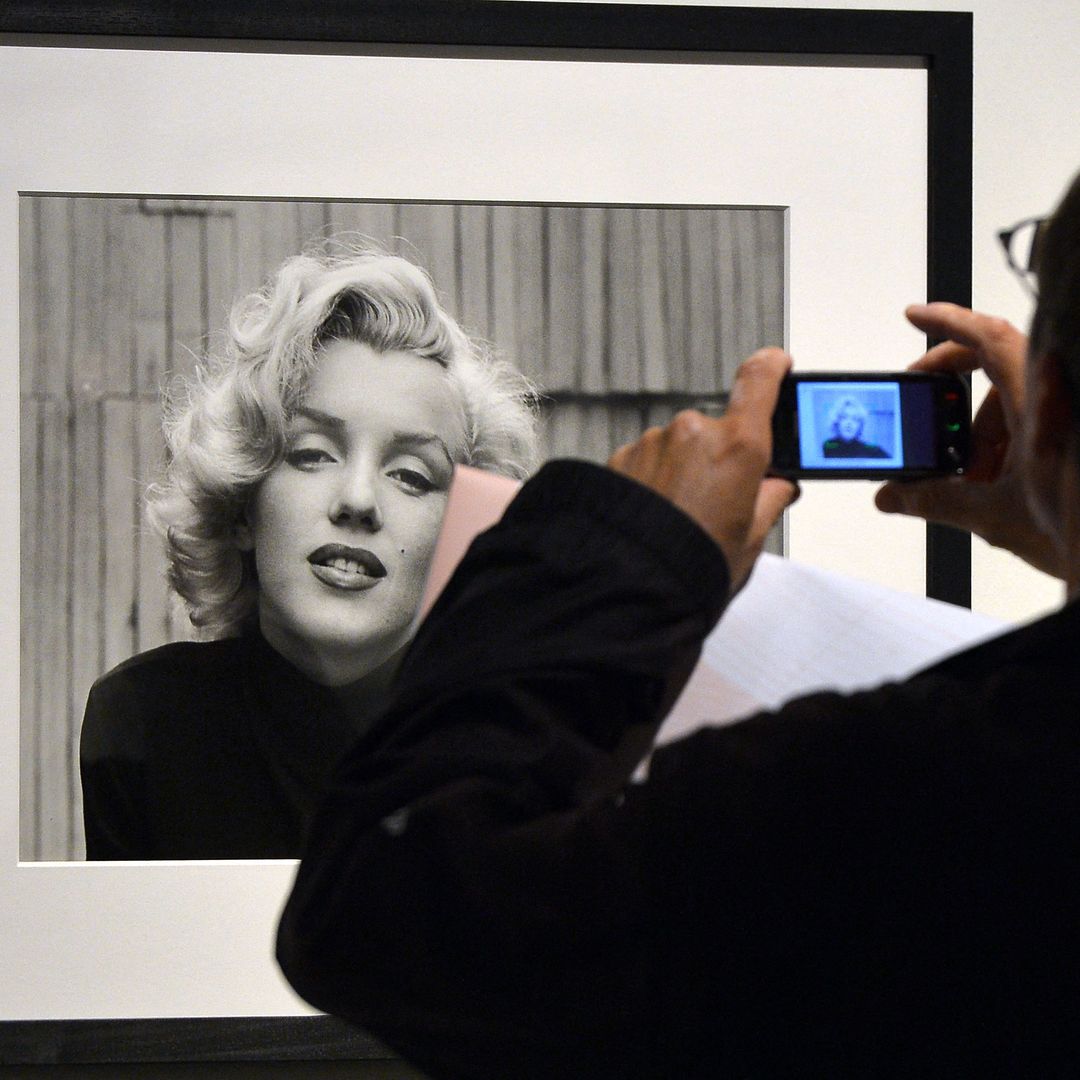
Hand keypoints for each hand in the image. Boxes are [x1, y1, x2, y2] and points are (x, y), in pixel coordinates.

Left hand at [608, 348, 799, 593]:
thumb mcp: (750, 538)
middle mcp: (694, 432)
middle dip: (719, 460)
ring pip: (679, 448)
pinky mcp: (623, 457)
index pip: (759, 382)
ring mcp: (654, 442)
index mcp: (737, 446)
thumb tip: (778, 486)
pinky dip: (653, 481)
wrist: (629, 582)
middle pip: (717, 432)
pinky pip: (648, 461)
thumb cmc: (690, 563)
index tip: (777, 364)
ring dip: (682, 472)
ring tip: (679, 517)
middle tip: (717, 504)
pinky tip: (655, 514)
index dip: (772, 367)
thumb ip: (770, 500)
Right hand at [875, 302, 1063, 577]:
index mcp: (1037, 402)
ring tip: (971, 475)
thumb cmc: (1079, 527)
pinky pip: (1028, 418)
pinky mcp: (1066, 434)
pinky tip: (996, 481)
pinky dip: (1004, 441)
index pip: (990, 339)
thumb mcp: (995, 515)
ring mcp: (1060, 415)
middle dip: (954, 388)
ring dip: (981, 430)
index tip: (916, 315)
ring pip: (1011, 398)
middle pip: (994, 365)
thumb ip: (935, 501)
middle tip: (923, 404)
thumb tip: (894, 495)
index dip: (949, 321)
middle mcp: (1053, 397)